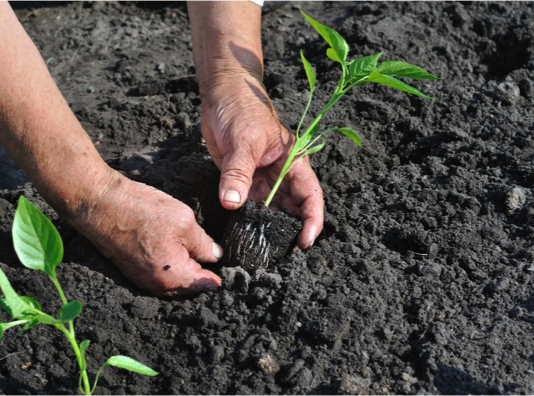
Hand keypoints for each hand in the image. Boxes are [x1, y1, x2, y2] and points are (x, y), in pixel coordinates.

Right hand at [70, 171, 221, 296]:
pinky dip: (172, 269)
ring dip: (188, 272)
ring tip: (199, 253)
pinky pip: (161, 277)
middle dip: (205, 275)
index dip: (221, 275)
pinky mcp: (134, 272)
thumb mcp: (184, 221)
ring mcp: (143, 281)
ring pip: (176, 284)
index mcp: (174, 276)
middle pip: (191, 288)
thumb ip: (204, 243)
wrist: (99, 204)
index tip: (231, 266)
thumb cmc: (141, 210)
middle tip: (217, 257)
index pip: (207, 285)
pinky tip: (178, 252)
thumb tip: (216, 256)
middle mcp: (158, 286)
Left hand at [199, 73, 323, 248]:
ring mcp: (263, 179)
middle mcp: (282, 174)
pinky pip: (250, 205)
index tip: (304, 243)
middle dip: (290, 232)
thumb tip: (232, 203)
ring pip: (272, 211)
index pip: (311, 197)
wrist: (221, 94)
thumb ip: (237, 173)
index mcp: (294, 161)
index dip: (312, 222)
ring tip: (262, 250)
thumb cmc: (241, 109)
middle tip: (279, 255)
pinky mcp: (244, 180)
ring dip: (268, 229)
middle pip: (293, 209)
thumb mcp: (242, 141)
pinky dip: (248, 220)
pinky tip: (244, 235)